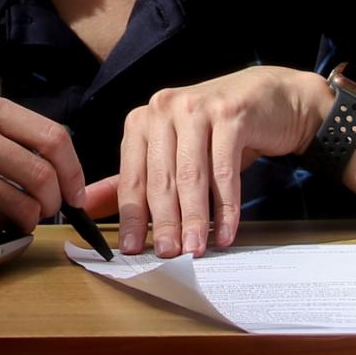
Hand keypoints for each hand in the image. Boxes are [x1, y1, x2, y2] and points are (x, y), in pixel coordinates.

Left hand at [82, 67, 333, 256]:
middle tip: (168, 255)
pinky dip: (226, 207)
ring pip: (191, 176)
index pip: (132, 177)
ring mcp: (196, 108)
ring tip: (195, 249)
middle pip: (161, 179)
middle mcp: (163, 109)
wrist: (268, 99)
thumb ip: (136, 179)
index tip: (132, 249)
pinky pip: (225, 170)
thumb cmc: (215, 131)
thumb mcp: (173, 151)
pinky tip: (226, 232)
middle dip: (164, 222)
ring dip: (194, 218)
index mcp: (142, 121)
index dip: (132, 216)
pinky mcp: (230, 115)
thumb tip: (87, 208)